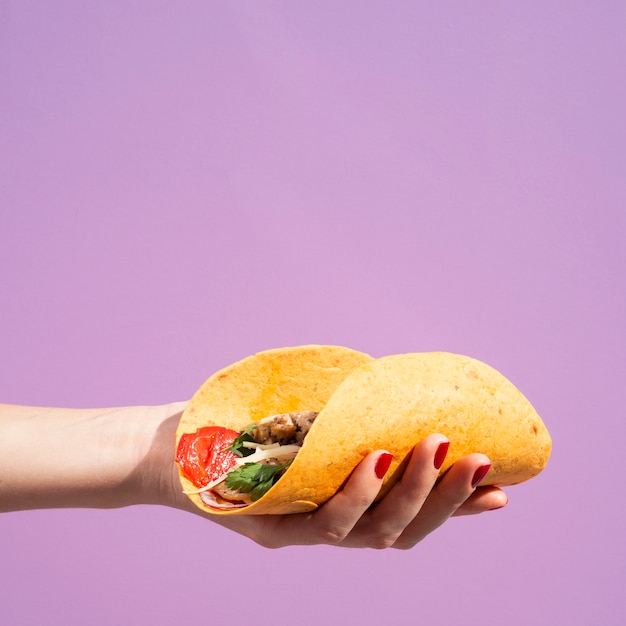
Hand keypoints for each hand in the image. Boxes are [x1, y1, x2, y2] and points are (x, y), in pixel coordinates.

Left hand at [163, 419, 507, 548]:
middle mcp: (326, 524)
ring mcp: (298, 529)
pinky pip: (320, 521)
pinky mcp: (266, 525)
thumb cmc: (242, 423)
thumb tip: (395, 387)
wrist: (171, 445)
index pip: (408, 515)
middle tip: (480, 462)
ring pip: (369, 531)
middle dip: (446, 499)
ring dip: (410, 491)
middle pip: (399, 530)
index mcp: (341, 503)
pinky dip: (355, 493)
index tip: (501, 491)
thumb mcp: (304, 415)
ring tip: (437, 450)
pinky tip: (376, 459)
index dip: (455, 508)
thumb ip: (346, 415)